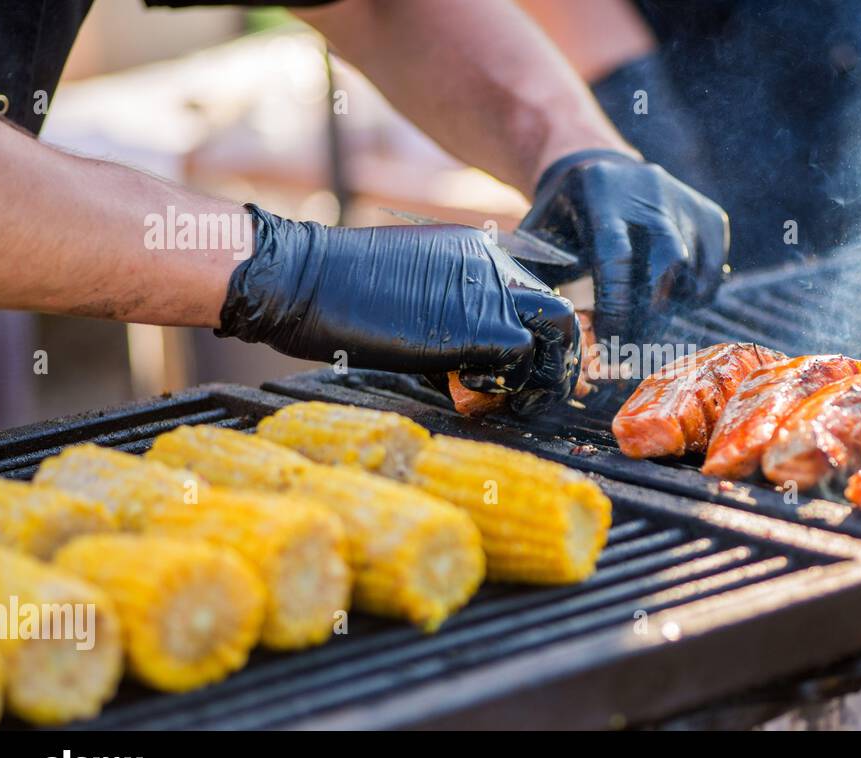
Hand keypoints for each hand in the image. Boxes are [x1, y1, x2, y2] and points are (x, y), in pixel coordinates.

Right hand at [219, 205, 579, 412]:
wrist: (301, 280)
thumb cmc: (337, 297)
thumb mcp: (410, 300)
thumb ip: (451, 323)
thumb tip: (474, 372)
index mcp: (478, 254)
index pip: (535, 298)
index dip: (536, 343)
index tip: (523, 375)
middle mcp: (494, 264)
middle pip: (558, 313)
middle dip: (551, 362)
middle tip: (525, 395)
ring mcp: (491, 290)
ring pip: (559, 334)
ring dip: (540, 376)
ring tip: (506, 400)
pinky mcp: (482, 323)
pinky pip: (524, 359)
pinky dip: (505, 386)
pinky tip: (466, 393)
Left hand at [518, 149, 729, 340]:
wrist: (603, 169)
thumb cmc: (565, 217)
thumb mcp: (542, 234)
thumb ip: (538, 274)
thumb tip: (541, 329)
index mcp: (601, 193)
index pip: (616, 257)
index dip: (616, 307)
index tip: (609, 342)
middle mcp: (650, 191)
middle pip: (665, 264)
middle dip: (649, 315)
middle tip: (631, 346)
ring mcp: (685, 202)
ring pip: (692, 272)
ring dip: (670, 308)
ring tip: (645, 322)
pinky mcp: (711, 215)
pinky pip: (712, 271)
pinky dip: (694, 296)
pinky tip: (667, 298)